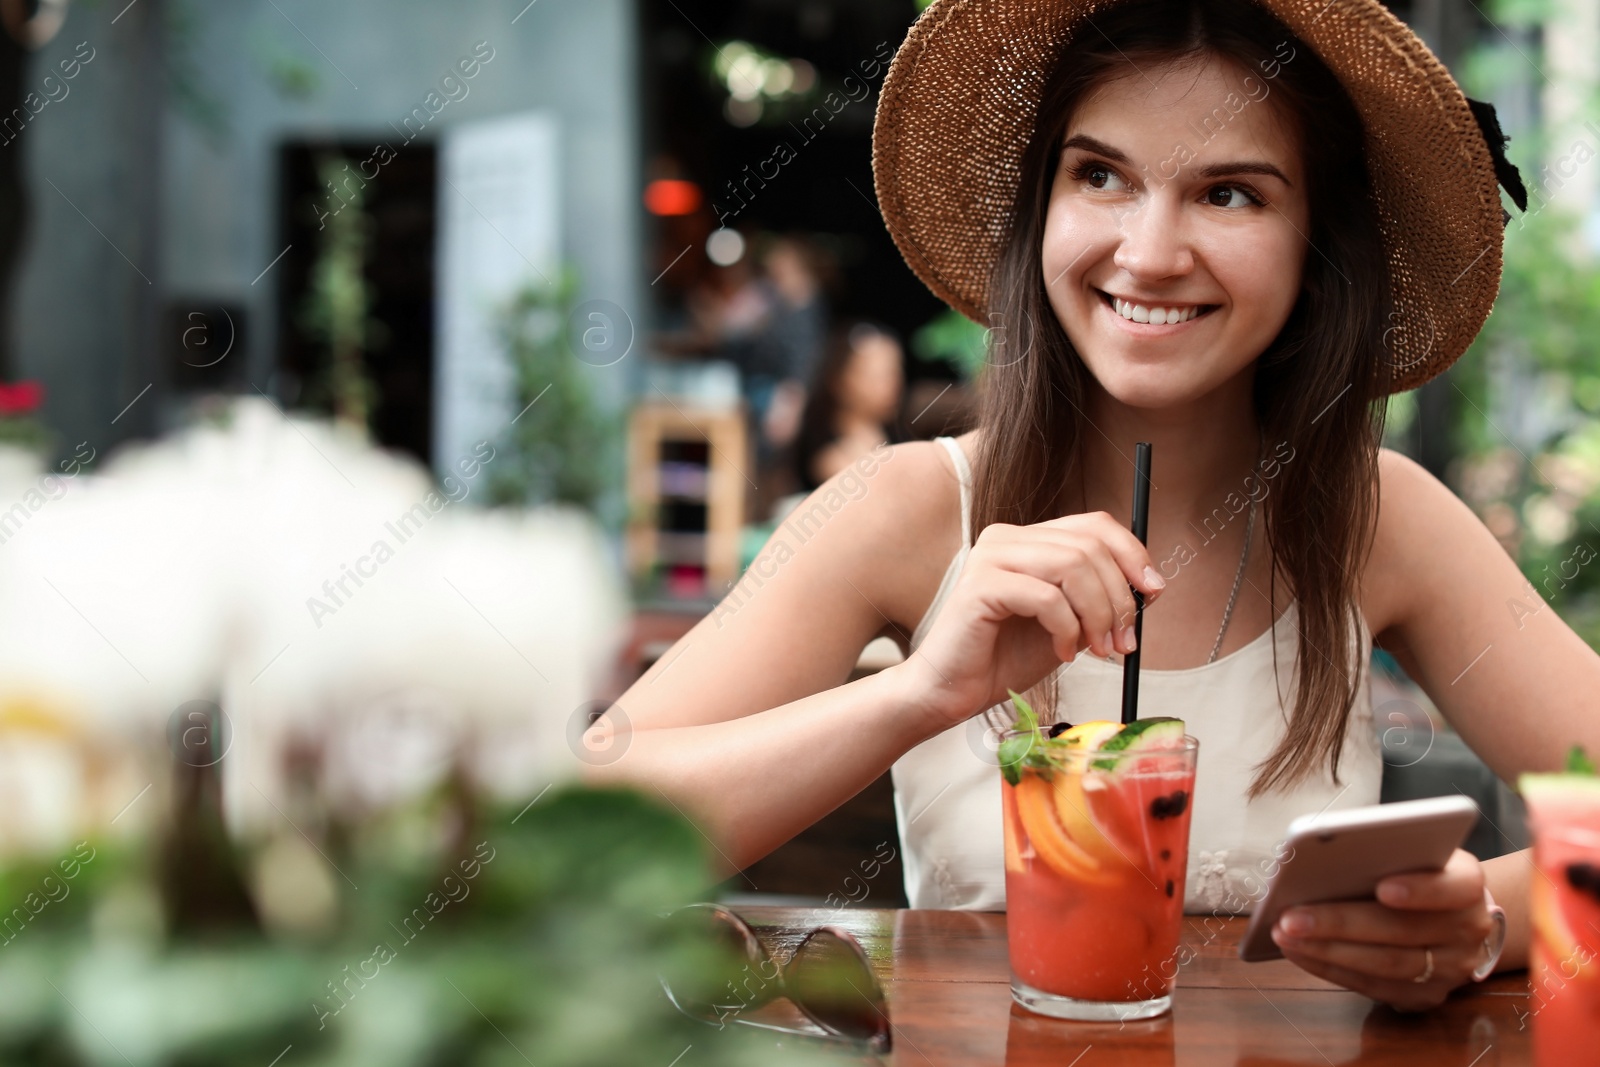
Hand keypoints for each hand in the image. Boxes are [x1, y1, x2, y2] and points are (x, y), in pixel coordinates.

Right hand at [890, 511, 1164, 728]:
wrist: (951, 692)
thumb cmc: (1003, 658)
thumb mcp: (1066, 622)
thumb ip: (1096, 598)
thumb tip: (1148, 588)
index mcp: (1028, 539)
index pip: (1094, 525)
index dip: (1132, 554)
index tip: (1153, 593)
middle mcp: (1007, 538)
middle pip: (1089, 546)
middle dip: (1118, 598)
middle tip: (1123, 642)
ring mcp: (990, 558)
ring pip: (1072, 565)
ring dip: (1097, 614)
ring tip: (1096, 650)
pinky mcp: (980, 586)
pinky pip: (1046, 597)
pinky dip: (1066, 629)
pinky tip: (1062, 652)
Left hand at [1269, 848, 1498, 1011]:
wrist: (1453, 914)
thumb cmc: (1416, 871)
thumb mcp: (1415, 852)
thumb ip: (1387, 853)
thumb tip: (1322, 855)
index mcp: (1469, 885)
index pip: (1456, 887)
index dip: (1422, 889)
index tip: (1384, 887)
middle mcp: (1469, 930)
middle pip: (1404, 930)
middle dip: (1341, 923)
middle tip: (1290, 916)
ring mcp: (1452, 969)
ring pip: (1387, 963)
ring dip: (1327, 950)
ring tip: (1284, 933)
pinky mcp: (1427, 995)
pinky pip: (1375, 987)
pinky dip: (1331, 969)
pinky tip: (1299, 952)